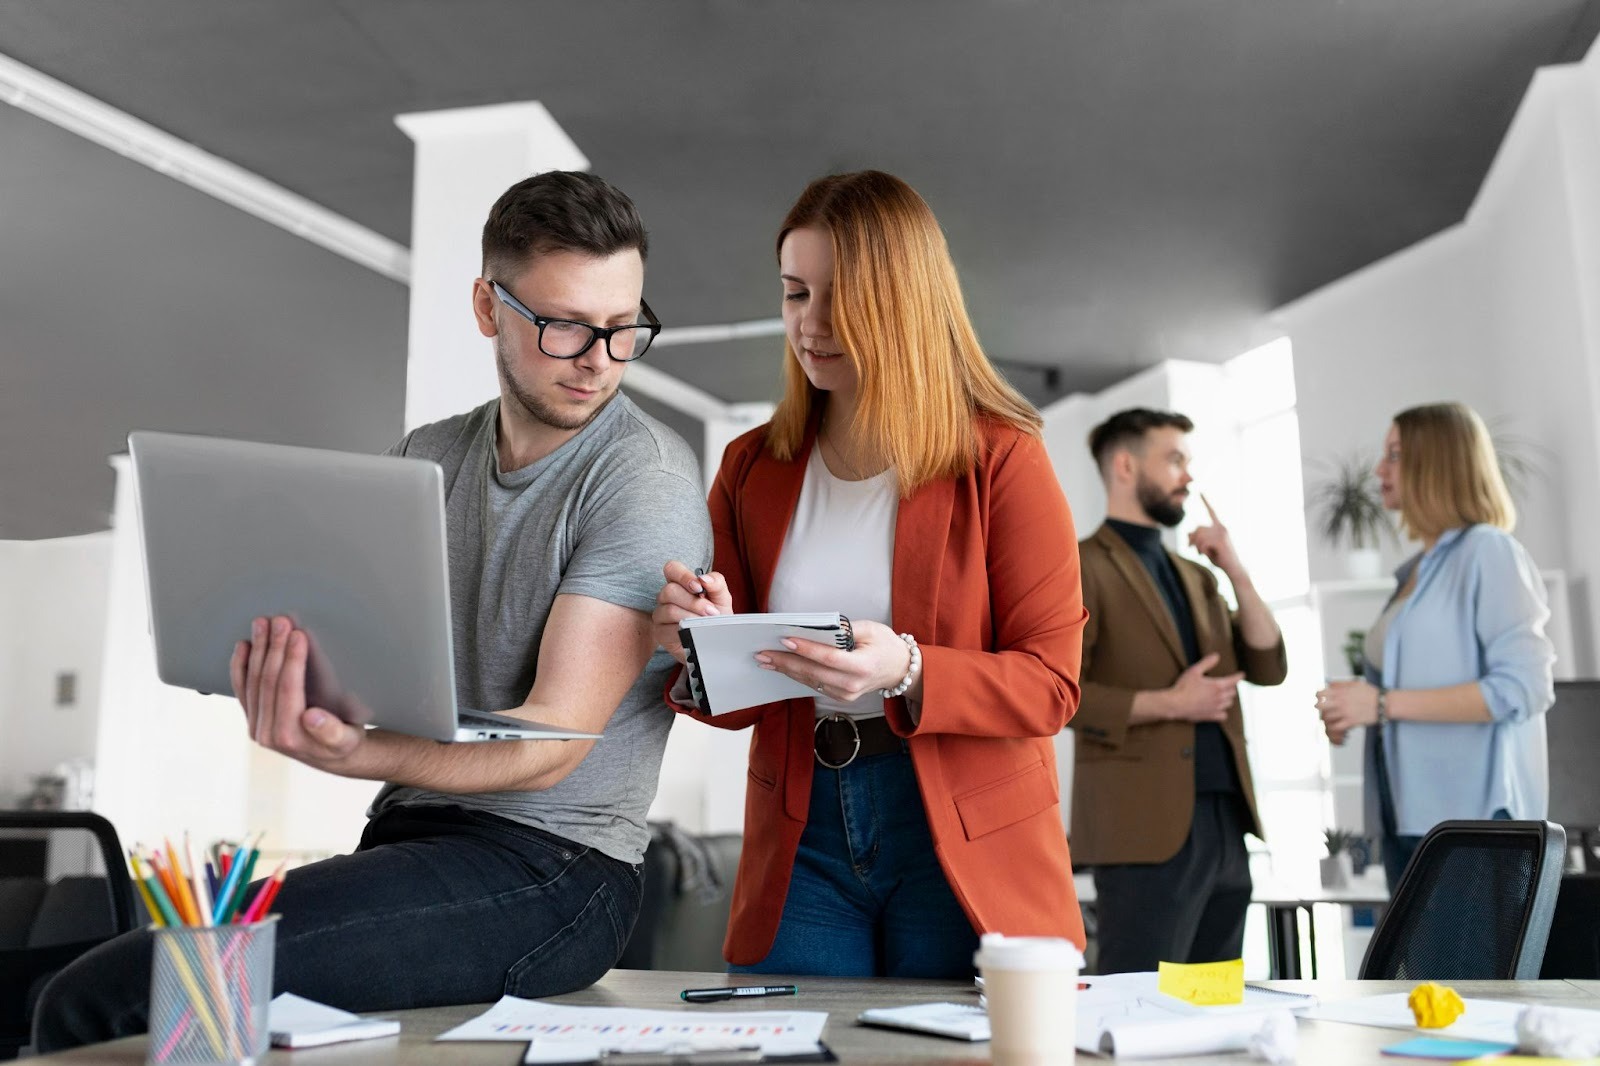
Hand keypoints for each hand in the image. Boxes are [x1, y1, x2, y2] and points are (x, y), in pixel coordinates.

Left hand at [231, 616, 363, 770]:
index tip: (298, 635)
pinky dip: (240, 665)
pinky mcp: (253, 718)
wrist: (333, 756)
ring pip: (252, 681)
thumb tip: (311, 717)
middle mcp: (266, 733)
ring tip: (263, 624)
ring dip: (258, 649)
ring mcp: (256, 725)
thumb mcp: (347, 739)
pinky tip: (243, 646)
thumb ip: (331, 732)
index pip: (287, 689)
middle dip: (274, 647)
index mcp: (289, 737)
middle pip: (267, 682)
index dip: (292, 659)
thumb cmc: (344, 742)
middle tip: (281, 621)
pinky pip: (241, 688)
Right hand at [652, 561, 731, 664]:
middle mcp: (666, 597)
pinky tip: (695, 633)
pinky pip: (668, 629)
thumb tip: (704, 578)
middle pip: (670, 590)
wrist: (715, 641)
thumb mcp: (721, 598)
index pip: (672, 569)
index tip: (699, 587)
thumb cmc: (715, 617)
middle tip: (711, 611)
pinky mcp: (660, 632)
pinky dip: (684, 631)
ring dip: (691, 617)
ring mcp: (661, 614)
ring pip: (670, 610)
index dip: (684, 576)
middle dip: (694, 602)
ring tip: (705, 623)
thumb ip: (716, 583)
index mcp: (680, 583)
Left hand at [754, 619, 911, 702]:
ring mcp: (846, 695)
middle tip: (763, 653)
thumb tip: (817, 626)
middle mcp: (853, 684)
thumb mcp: (871, 628)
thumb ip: (846, 628)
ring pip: (810, 681)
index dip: (805, 649)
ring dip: (786, 670)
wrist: (899, 669)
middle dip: (786, 662)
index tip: (785, 639)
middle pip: (814, 673)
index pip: (828, 658)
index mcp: (863, 666)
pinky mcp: (840, 698)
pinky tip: (782, 667)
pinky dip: (797, 675)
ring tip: (765, 660)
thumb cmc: (885, 645)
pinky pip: (815, 685)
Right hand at [1161, 652, 1243, 721]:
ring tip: (1224, 695)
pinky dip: (1223, 711)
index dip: (1239, 676)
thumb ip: (1207, 663)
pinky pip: (1223, 715)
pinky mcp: (1211, 716)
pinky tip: (1219, 709)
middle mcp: (1220, 697)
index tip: (1242, 674)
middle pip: (1232, 692)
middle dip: (1232, 687)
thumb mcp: (1194, 671)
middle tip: (1229, 683)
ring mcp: (1216, 708)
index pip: (1233, 680)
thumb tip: (1217, 656)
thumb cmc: (1184, 686)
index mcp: (1217, 686)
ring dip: (1228, 698)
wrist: (1175, 704)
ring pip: (1229, 703)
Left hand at [1187, 494, 1243, 576]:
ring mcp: (1222, 534)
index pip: (1211, 511)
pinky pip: (1202, 543)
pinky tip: (1206, 555)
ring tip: (1201, 554)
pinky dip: (1201, 551)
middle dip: (1191, 539)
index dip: (1205, 501)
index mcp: (1219, 527)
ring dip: (1196, 547)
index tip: (1199, 490)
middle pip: (1198, 528)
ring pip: (1199, 536)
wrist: (1233, 569)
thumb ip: (1197, 539)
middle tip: (1191, 549)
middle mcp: (1221, 527)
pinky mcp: (1220, 541)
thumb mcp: (1206, 547)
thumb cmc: (1219, 558)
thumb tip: (1187, 532)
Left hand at [1317, 678, 1378, 739]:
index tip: (1320, 698)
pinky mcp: (1351, 722)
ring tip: (1331, 717)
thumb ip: (1341, 684)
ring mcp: (1345, 712)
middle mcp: (1341, 701)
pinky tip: (1337, 725)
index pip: (1320, 693)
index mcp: (1341, 691)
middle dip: (1319, 707)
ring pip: (1326, 717)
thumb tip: (1329, 684)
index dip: (1318, 696)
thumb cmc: (1371, 693)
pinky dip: (1334, 727)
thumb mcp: (1355, 684)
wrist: (1383, 703)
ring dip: (1327, 718)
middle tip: (1323, 709)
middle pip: (1320, 706)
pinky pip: (1336, 727)